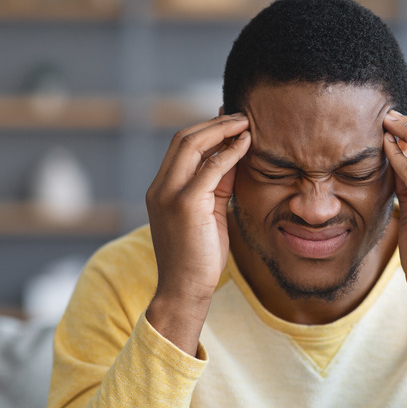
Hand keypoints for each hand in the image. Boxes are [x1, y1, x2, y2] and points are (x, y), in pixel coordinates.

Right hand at [145, 113, 249, 353]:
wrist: (185, 290)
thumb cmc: (199, 256)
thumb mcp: (210, 212)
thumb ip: (218, 184)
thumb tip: (234, 155)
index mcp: (161, 189)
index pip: (180, 147)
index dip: (206, 129)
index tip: (230, 121)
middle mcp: (160, 188)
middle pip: (183, 138)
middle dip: (214, 123)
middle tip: (241, 116)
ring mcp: (169, 195)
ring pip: (192, 145)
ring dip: (222, 130)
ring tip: (246, 124)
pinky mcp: (186, 204)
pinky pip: (210, 167)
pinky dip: (229, 151)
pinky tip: (246, 144)